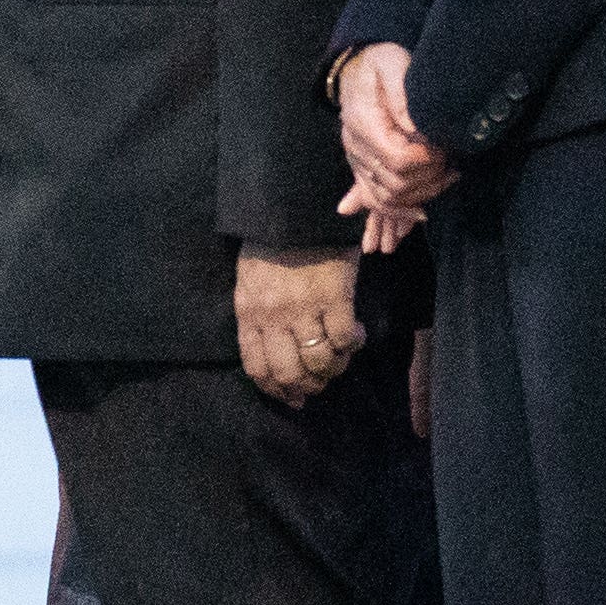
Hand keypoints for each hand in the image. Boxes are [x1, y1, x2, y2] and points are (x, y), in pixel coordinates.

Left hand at [234, 248, 365, 407]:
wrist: (295, 207)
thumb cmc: (271, 244)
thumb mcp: (250, 282)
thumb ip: (258, 317)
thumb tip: (277, 354)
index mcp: (249, 313)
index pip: (257, 367)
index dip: (276, 390)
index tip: (291, 397)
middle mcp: (273, 316)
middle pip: (288, 373)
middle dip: (306, 387)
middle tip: (319, 384)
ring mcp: (304, 308)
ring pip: (319, 363)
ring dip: (332, 369)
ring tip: (339, 360)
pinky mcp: (334, 296)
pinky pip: (344, 340)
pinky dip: (352, 346)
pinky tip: (356, 336)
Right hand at [335, 42, 455, 252]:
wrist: (356, 66)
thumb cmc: (379, 61)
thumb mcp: (392, 64)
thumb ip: (403, 96)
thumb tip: (418, 129)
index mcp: (363, 124)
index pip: (398, 159)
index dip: (427, 159)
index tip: (443, 147)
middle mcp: (356, 148)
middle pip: (396, 185)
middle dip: (430, 177)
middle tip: (451, 160)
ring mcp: (357, 162)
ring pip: (389, 199)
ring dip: (422, 194)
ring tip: (447, 176)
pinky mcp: (363, 169)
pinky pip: (379, 202)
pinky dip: (403, 209)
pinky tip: (427, 203)